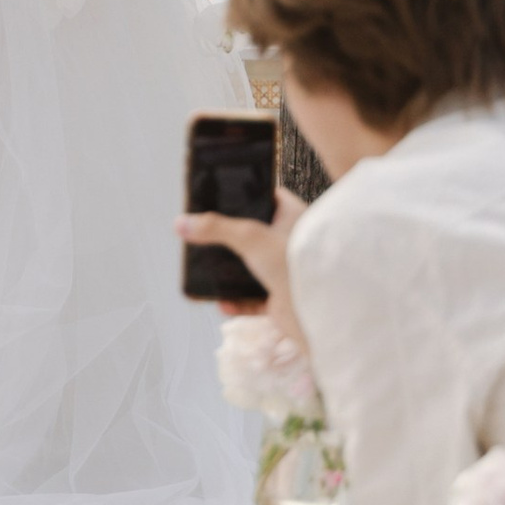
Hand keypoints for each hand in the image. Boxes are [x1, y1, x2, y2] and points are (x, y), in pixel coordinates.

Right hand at [176, 184, 304, 339]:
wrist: (323, 310)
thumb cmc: (298, 263)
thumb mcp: (251, 236)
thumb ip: (215, 228)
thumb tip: (182, 223)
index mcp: (294, 218)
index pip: (269, 197)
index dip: (247, 193)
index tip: (223, 194)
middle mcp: (291, 243)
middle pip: (255, 234)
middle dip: (231, 237)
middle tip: (208, 234)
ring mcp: (287, 271)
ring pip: (253, 267)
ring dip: (231, 272)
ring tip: (209, 269)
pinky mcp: (283, 298)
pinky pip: (254, 299)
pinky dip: (237, 302)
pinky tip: (223, 302)